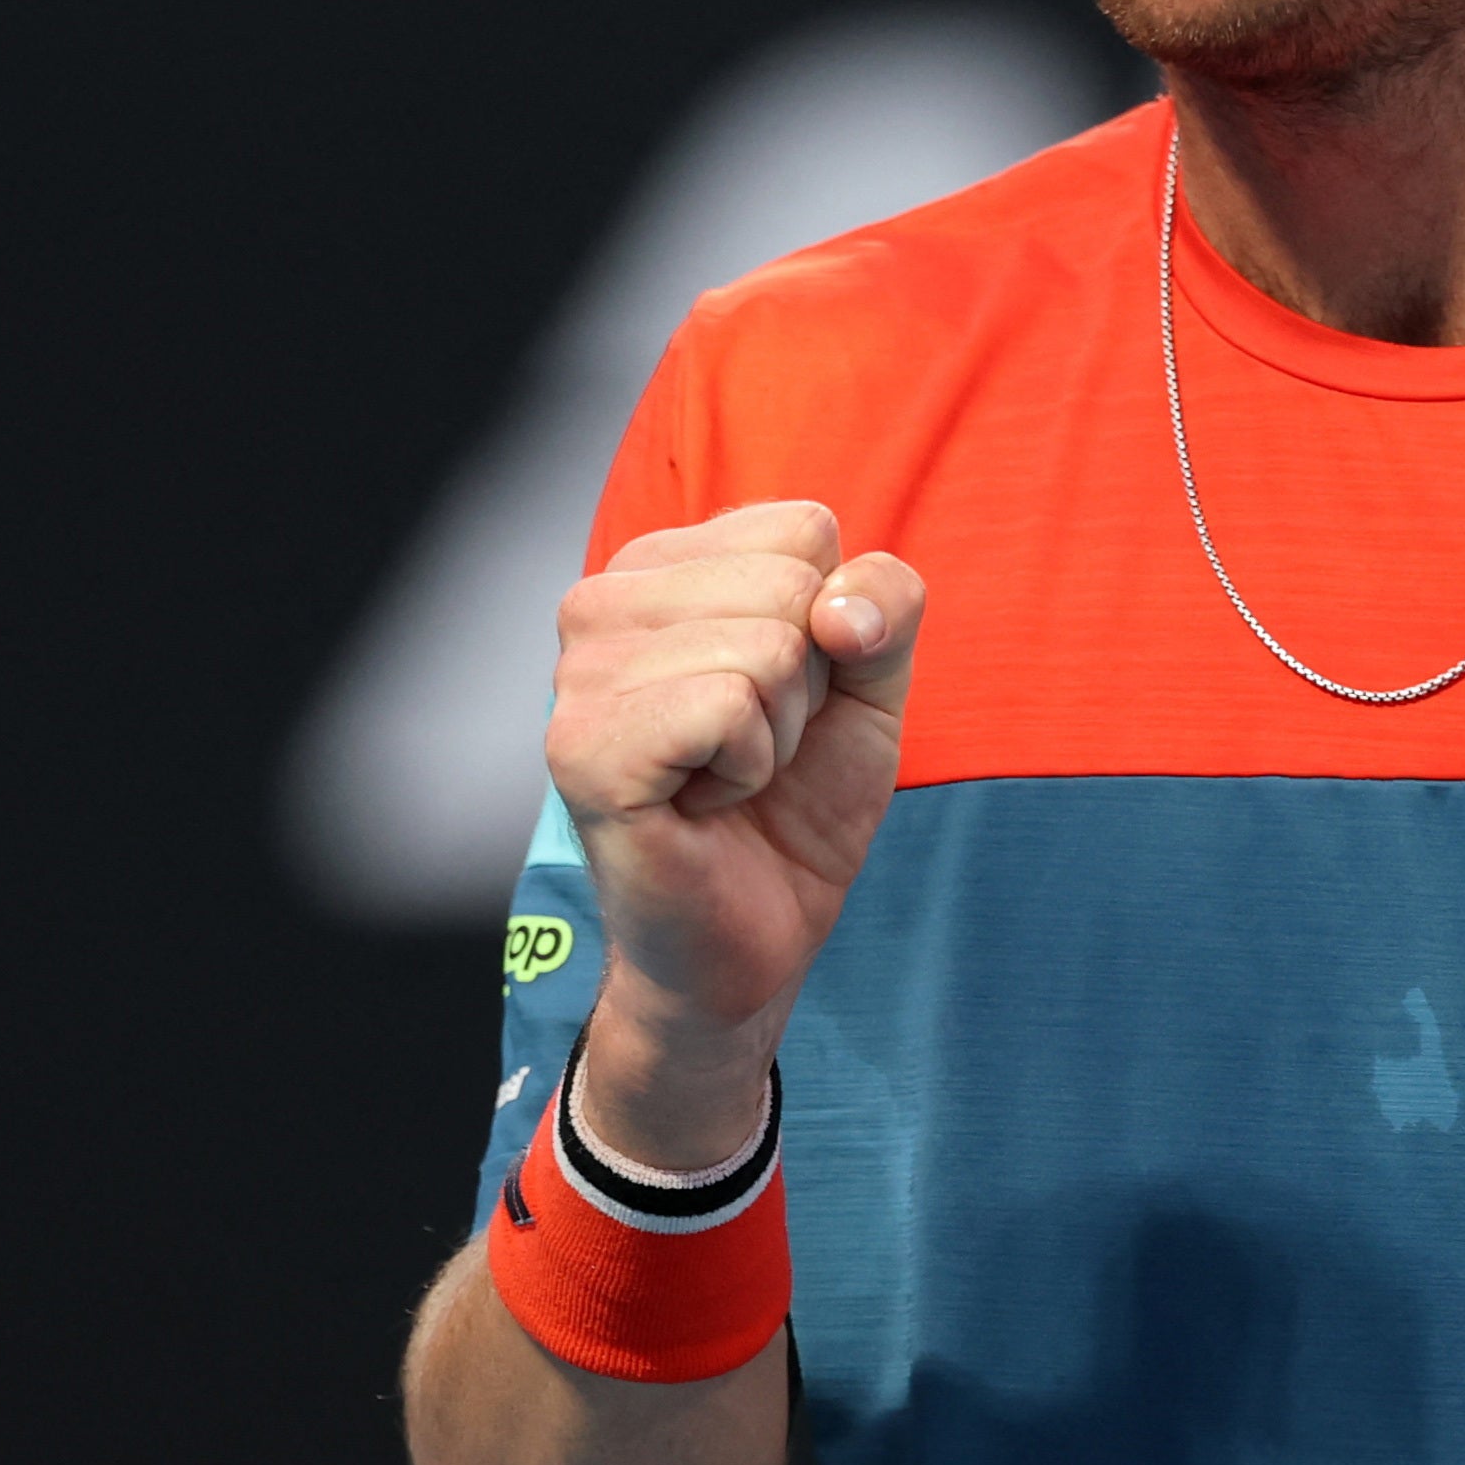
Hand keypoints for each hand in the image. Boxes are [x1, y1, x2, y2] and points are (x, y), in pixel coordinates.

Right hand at [541, 501, 921, 1162]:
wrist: (758, 936)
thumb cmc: (799, 804)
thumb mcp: (872, 683)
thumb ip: (885, 605)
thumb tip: (840, 605)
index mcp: (660, 568)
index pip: (804, 528)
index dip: (833, 625)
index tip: (784, 697)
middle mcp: (601, 602)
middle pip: (789, 582)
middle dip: (809, 684)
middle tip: (755, 750)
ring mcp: (579, 673)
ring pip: (765, 644)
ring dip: (778, 733)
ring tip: (727, 778)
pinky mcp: (583, 746)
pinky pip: (727, 707)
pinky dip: (746, 769)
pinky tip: (702, 803)